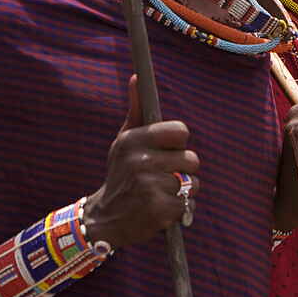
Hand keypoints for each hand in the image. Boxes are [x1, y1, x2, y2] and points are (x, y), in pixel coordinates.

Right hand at [84, 75, 199, 250]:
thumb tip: (137, 77)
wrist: (105, 218)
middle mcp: (140, 161)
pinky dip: (180, 209)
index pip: (181, 131)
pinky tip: (161, 209)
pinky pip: (188, 204)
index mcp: (133, 140)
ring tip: (161, 193)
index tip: (166, 151)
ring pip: (193, 183)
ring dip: (183, 191)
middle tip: (163, 176)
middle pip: (192, 159)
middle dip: (183, 170)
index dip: (178, 143)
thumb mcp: (124, 141)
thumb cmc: (121, 174)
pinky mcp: (158, 210)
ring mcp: (149, 186)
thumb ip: (136, 110)